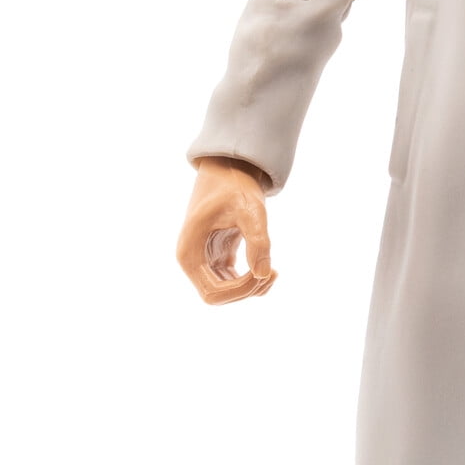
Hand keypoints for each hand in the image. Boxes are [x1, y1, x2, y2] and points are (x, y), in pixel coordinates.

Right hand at [177, 157, 275, 303]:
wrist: (230, 167)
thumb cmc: (235, 186)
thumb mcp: (250, 210)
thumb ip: (258, 241)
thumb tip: (263, 274)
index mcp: (189, 253)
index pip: (212, 293)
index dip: (240, 290)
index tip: (265, 271)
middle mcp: (193, 260)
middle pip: (217, 297)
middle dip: (246, 291)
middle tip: (273, 272)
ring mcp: (204, 260)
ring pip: (225, 292)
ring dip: (251, 289)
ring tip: (275, 270)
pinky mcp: (218, 257)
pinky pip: (232, 282)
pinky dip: (251, 282)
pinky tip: (270, 269)